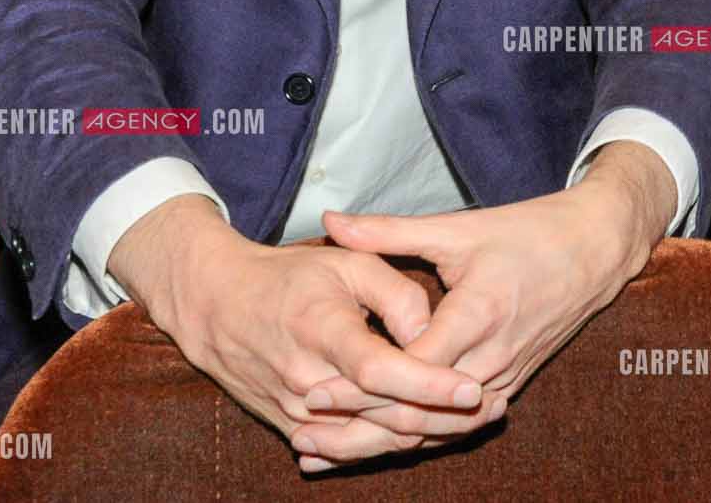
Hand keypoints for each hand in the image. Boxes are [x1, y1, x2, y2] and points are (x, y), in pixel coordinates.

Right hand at [105, 194, 494, 475]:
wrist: (217, 306)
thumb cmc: (289, 277)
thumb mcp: (346, 264)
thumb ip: (396, 293)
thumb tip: (432, 330)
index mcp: (321, 331)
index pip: (382, 371)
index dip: (429, 384)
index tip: (473, 388)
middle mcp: (306, 380)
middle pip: (382, 414)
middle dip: (441, 416)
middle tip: (492, 405)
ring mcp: (296, 411)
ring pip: (369, 439)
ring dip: (423, 434)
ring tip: (475, 420)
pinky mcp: (292, 426)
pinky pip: (348, 447)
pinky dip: (388, 443)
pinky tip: (432, 433)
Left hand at [304, 141, 673, 467]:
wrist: (596, 249)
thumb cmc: (528, 232)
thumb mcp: (457, 228)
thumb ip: (389, 232)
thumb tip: (330, 221)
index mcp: (479, 312)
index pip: (413, 368)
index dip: (362, 385)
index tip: (313, 391)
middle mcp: (494, 353)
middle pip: (421, 411)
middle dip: (360, 428)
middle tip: (304, 435)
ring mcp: (506, 375)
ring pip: (439, 429)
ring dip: (383, 444)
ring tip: (327, 452)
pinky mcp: (512, 383)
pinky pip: (460, 425)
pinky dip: (419, 438)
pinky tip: (380, 445)